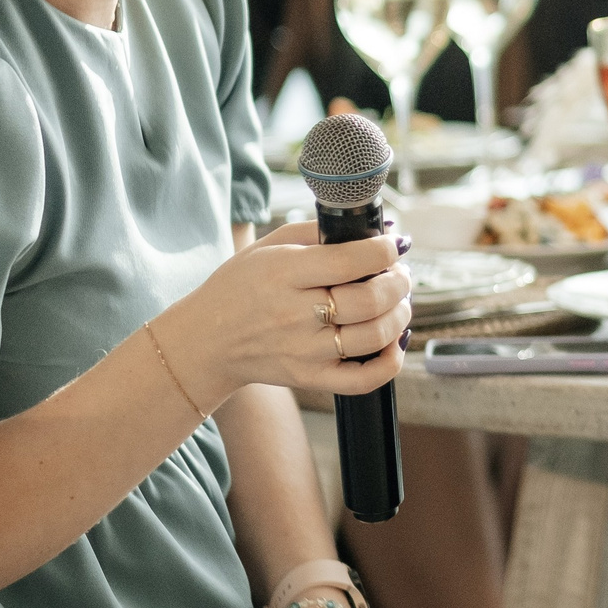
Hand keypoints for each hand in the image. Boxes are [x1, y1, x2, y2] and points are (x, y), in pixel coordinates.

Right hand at [169, 221, 411, 407]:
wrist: (207, 341)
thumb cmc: (240, 287)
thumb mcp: (270, 245)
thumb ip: (320, 231)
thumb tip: (378, 228)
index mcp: (284, 274)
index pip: (351, 261)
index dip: (384, 250)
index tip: (394, 244)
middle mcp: (295, 315)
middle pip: (370, 300)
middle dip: (399, 282)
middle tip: (400, 273)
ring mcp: (304, 351)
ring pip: (374, 336)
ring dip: (400, 314)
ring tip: (399, 301)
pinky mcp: (310, 378)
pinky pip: (364, 379)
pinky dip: (390, 361)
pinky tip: (393, 340)